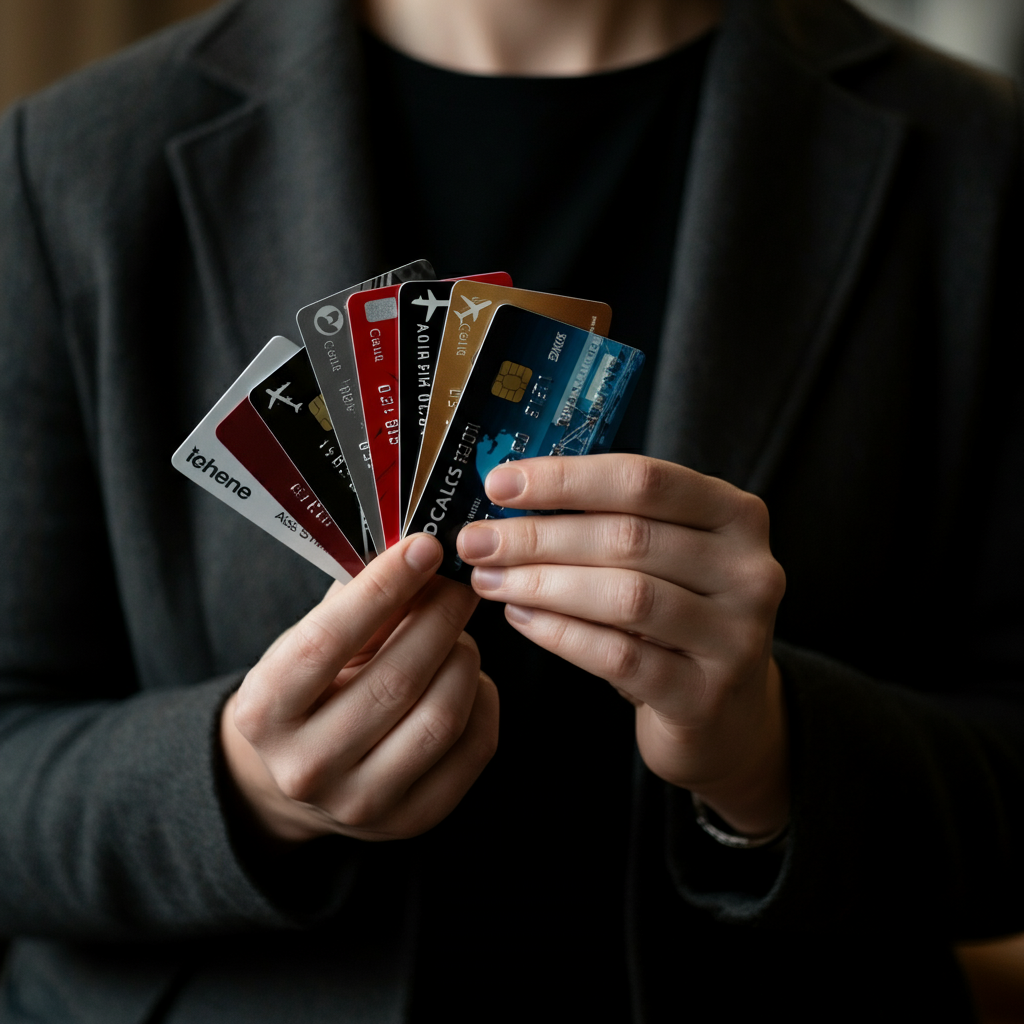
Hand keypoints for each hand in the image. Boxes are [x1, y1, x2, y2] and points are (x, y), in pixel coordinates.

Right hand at [221, 534, 498, 842]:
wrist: (298, 775)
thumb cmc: (308, 689)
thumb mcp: (309, 641)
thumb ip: (357, 603)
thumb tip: (421, 553)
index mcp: (263, 712)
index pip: (327, 641)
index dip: (383, 589)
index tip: (425, 547)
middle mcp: (304, 768)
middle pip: (396, 680)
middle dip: (440, 617)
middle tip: (461, 583)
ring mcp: (359, 805)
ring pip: (441, 717)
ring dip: (464, 659)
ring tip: (458, 633)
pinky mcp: (410, 821)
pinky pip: (472, 750)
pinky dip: (483, 700)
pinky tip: (467, 677)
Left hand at [456, 455, 787, 836]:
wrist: (726, 714)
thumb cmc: (677, 616)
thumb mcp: (666, 556)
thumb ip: (609, 518)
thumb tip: (511, 492)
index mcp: (737, 516)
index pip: (645, 480)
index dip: (566, 478)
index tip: (500, 483)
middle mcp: (749, 571)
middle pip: (628, 537)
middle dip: (538, 536)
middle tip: (476, 540)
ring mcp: (735, 637)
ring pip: (624, 596)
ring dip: (543, 584)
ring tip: (489, 580)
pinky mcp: (705, 695)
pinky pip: (618, 657)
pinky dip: (560, 634)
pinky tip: (521, 618)